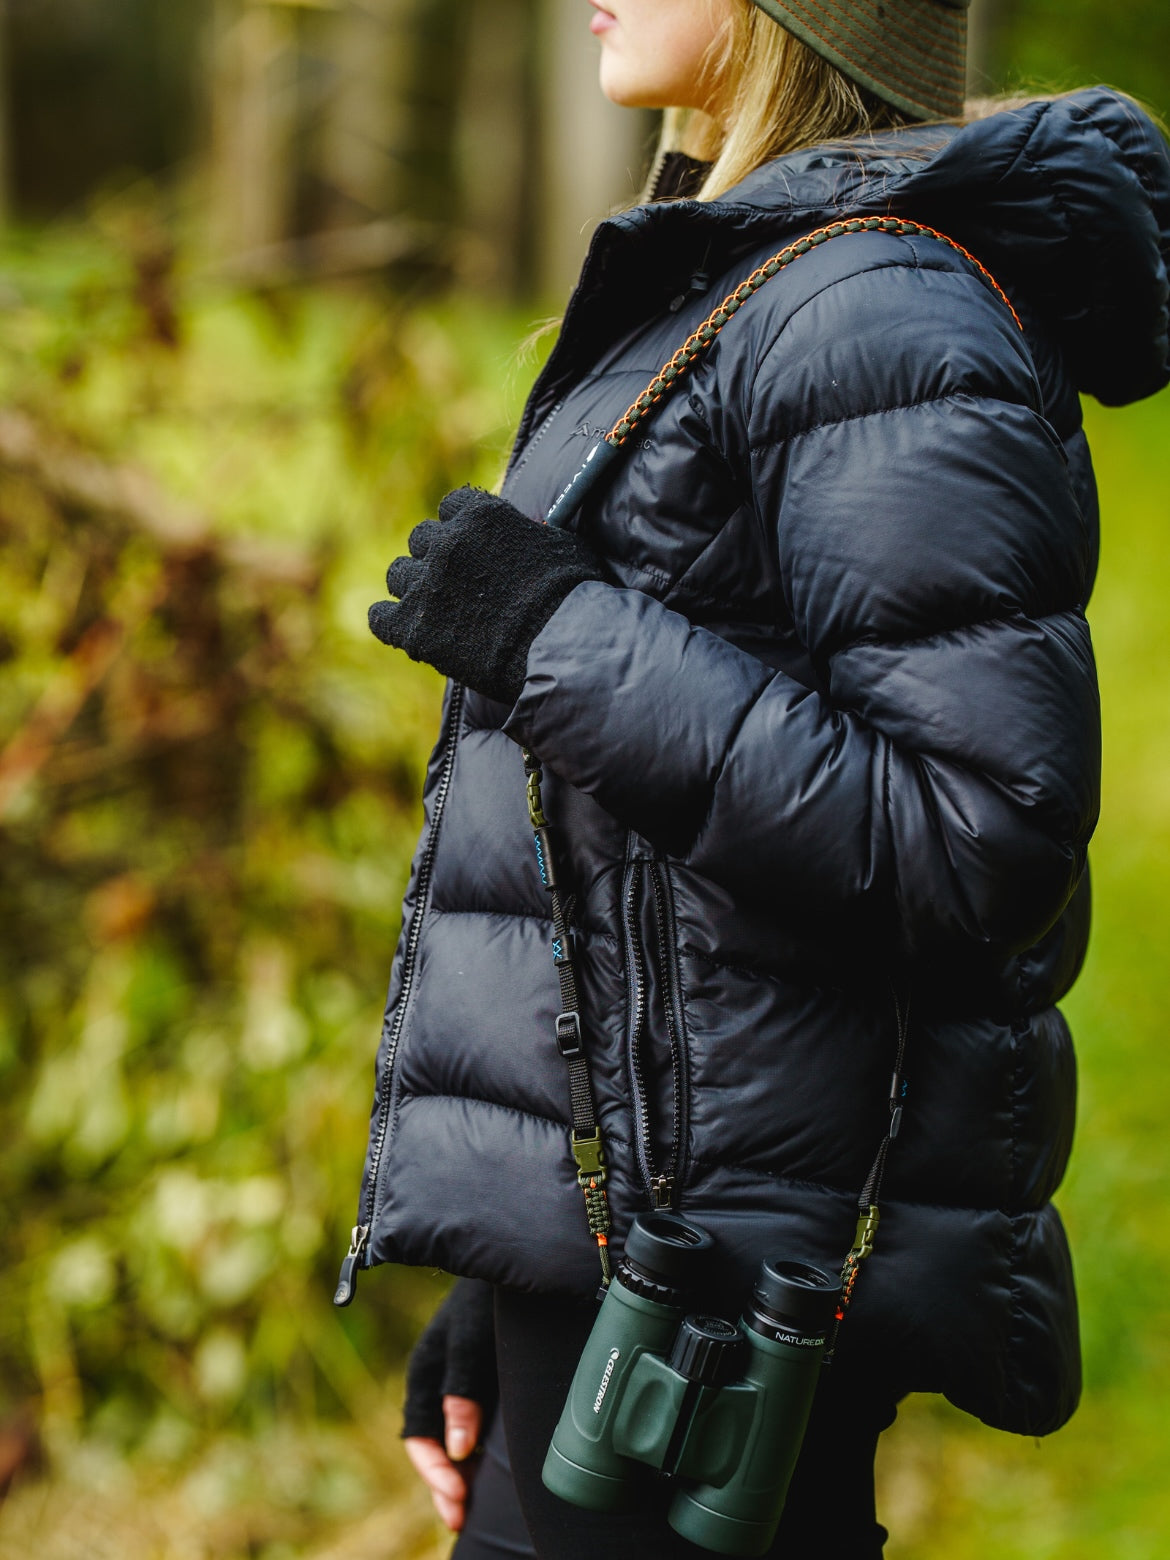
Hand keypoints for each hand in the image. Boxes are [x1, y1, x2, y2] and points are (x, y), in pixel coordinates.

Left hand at [368, 485, 604, 704]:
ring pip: (398, 575)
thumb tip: (531, 529)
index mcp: (479, 514)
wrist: (562, 646)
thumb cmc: (573, 598)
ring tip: (434, 611)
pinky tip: (404, 630)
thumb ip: (531, 533)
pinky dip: (388, 621)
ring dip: (414, 588)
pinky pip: (379, 617)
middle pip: (422, 540)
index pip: (452, 506)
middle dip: (436, 559)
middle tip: (456, 586)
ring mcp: (426, 584)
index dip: (461, 530)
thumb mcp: (560, 546)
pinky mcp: (413, 627)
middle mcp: (446, 542)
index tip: (473, 548)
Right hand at [401, 1279, 497, 1529]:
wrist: (509, 1261)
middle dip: (444, 1486)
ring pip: (449, 1442)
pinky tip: (485, 1473)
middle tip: (461, 1520)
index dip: (435, 1472)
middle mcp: (436, 1382)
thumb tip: (457, 1450)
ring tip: (472, 1511)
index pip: (419, 1437)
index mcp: (424, 1371)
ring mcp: (456, 1383)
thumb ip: (461, 1390)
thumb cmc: (487, 1297)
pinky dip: (472, 1456)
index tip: (459, 1497)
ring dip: (459, 1476)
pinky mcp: (478, 1381)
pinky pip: (466, 1428)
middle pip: (432, 1447)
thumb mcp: (471, 1339)